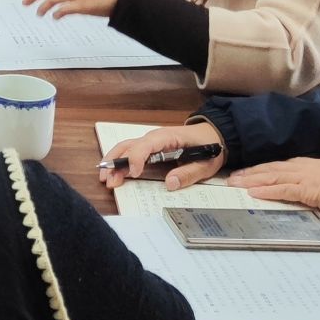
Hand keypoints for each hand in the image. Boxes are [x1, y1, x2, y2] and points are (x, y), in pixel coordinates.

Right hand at [98, 123, 224, 190]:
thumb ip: (189, 173)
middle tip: (108, 179)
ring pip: (125, 149)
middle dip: (116, 162)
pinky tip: (113, 174)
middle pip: (128, 146)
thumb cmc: (209, 146)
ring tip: (105, 179)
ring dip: (113, 163)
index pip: (146, 145)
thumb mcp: (206, 163)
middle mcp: (154, 138)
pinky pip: (131, 154)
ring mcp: (150, 143)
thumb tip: (170, 183)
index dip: (137, 158)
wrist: (214, 135)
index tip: (133, 173)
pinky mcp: (150, 150)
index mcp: (168, 137)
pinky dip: (120, 163)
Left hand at [227, 159, 319, 216]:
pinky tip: (253, 193)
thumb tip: (306, 188)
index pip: (280, 165)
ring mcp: (305, 177)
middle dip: (251, 173)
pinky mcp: (307, 190)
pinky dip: (267, 191)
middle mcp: (304, 167)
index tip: (247, 171)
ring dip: (252, 181)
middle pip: (271, 168)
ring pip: (272, 177)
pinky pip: (283, 190)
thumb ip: (315, 181)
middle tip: (233, 177)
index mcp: (309, 164)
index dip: (262, 168)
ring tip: (236, 184)